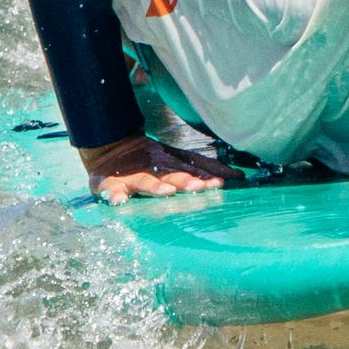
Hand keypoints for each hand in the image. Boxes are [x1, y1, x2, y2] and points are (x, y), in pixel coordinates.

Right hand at [79, 135, 239, 203]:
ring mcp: (132, 176)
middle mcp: (154, 168)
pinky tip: (119, 202)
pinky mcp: (109, 183)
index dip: (207, 176)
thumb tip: (240, 177)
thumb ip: (207, 168)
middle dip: (186, 180)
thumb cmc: (151, 160)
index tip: (223, 184)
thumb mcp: (179, 160)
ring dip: (156, 186)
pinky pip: (111, 189)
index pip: (192, 169)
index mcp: (172, 163)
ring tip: (167, 192)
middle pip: (172, 174)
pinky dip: (115, 195)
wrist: (109, 147)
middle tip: (199, 187)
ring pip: (145, 181)